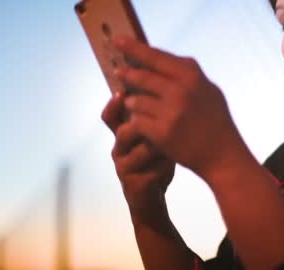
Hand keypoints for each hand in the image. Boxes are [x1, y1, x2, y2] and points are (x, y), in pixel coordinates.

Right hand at [102, 92, 174, 222]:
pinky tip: (173, 163)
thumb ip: (153, 117)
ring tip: (171, 145)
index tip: (122, 92)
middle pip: (122, 132)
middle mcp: (119, 150)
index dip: (113, 103)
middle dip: (144, 125)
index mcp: (122, 135)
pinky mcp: (134, 185)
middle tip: (159, 120)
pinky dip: (165, 165)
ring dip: (158, 146)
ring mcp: (124, 168)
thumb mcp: (153, 137)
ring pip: (140, 150)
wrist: (152, 196)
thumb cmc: (155, 161)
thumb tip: (164, 86)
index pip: (110, 116)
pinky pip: (151, 170)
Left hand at [113, 37, 248, 180]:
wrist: (222, 156)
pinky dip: (135, 121)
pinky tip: (138, 123)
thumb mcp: (208, 90)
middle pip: (141, 76)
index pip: (156, 56)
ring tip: (133, 104)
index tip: (118, 40)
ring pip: (135, 100)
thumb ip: (187, 74)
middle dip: (126, 74)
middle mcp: (180, 91)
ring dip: (131, 102)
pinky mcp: (161, 132)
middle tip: (117, 71)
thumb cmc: (216, 122)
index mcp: (192, 76)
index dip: (134, 48)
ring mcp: (170, 112)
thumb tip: (161, 58)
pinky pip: (136, 120)